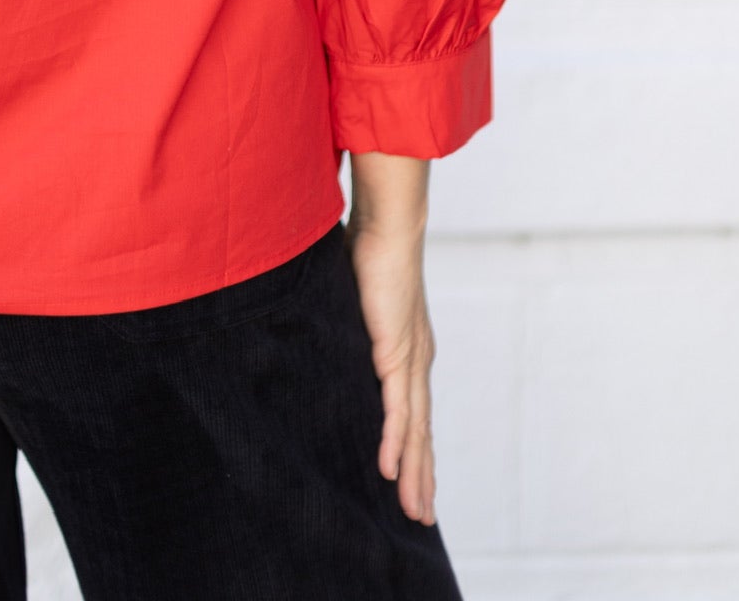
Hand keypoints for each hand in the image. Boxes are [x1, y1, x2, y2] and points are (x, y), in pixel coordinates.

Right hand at [345, 151, 437, 525]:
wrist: (390, 223)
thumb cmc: (370, 247)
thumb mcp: (354, 296)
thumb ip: (342, 316)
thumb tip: (317, 318)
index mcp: (408, 347)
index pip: (413, 410)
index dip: (414, 447)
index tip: (413, 479)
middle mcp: (415, 360)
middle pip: (420, 430)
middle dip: (422, 475)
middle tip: (421, 515)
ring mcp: (410, 359)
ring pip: (414, 429)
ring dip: (415, 472)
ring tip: (415, 509)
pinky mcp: (397, 352)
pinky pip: (397, 408)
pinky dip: (395, 441)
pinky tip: (390, 469)